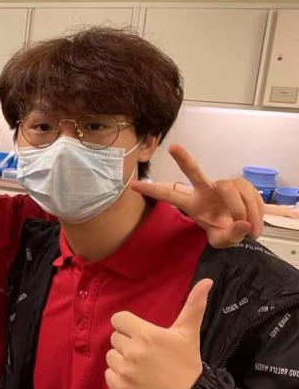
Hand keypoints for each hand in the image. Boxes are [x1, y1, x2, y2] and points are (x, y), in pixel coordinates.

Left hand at [105, 279, 210, 388]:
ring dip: (122, 360)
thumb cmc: (187, 363)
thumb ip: (194, 306)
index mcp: (146, 335)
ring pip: (111, 356)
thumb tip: (207, 281)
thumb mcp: (189, 333)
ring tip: (143, 367)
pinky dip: (119, 377)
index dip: (129, 326)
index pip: (118, 319)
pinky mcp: (120, 388)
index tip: (141, 334)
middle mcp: (132, 351)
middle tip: (147, 353)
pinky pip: (108, 375)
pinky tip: (136, 379)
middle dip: (128, 343)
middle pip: (115, 338)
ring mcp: (125, 371)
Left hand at [130, 144, 262, 247]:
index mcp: (192, 205)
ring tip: (249, 228)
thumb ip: (231, 235)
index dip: (152, 190)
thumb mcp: (224, 241)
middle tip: (174, 147)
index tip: (132, 184)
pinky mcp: (240, 184)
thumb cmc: (226, 232)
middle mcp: (205, 191)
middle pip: (194, 172)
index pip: (170, 195)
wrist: (245, 229)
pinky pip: (248, 193)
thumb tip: (242, 222)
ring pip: (229, 189)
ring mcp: (223, 186)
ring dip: (241, 209)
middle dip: (184, 160)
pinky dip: (255, 210)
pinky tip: (256, 223)